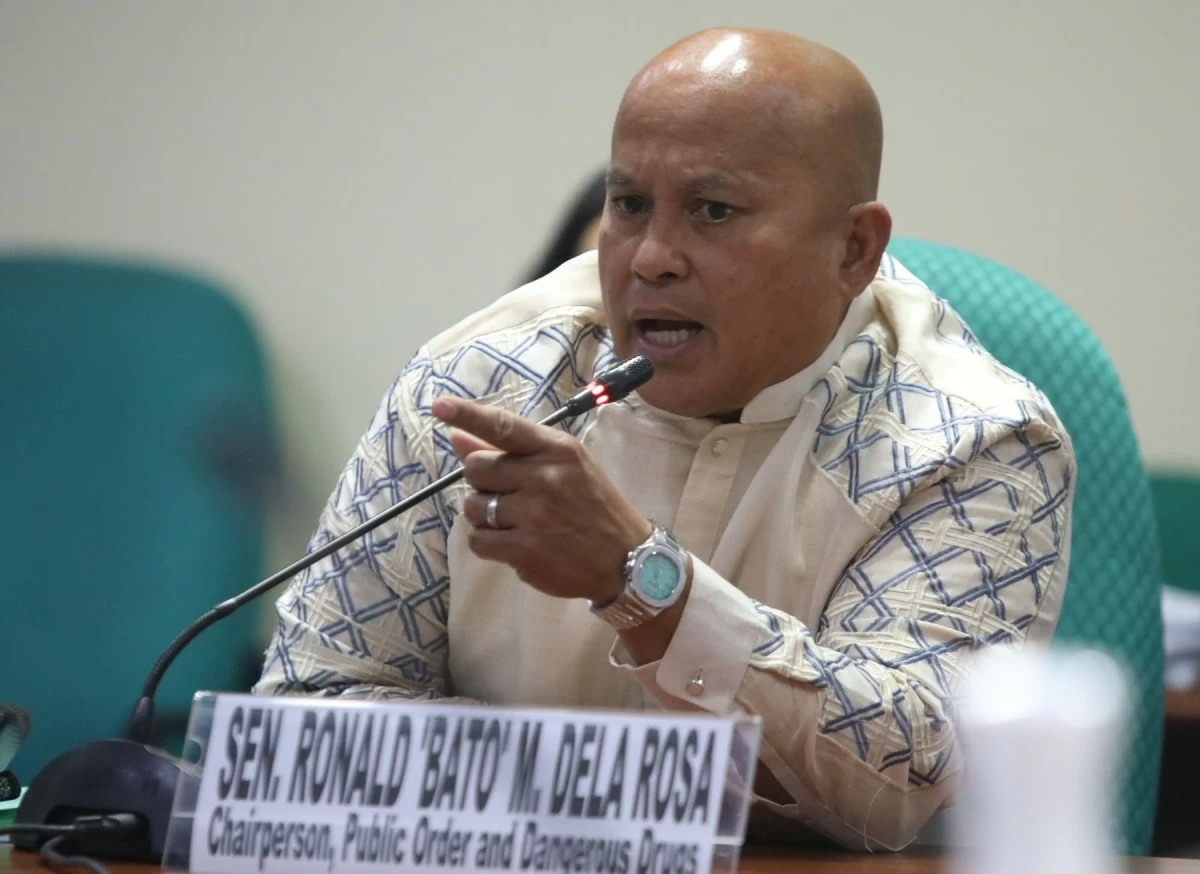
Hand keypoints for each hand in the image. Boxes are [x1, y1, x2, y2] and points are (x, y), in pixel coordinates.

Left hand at [431, 396, 651, 603]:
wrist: (626, 559)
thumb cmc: (592, 506)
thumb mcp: (564, 467)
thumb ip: (511, 452)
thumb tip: (457, 437)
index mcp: (557, 449)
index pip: (504, 426)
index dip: (467, 415)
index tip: (439, 406)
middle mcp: (545, 477)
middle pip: (476, 468)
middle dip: (482, 481)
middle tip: (508, 494)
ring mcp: (534, 514)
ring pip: (473, 507)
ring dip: (484, 515)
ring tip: (516, 521)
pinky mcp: (525, 549)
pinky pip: (478, 541)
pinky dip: (488, 543)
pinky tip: (514, 542)